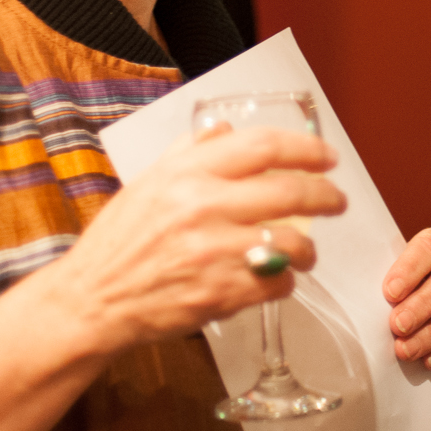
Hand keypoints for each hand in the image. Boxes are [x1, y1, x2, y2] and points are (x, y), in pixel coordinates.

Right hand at [43, 126, 347, 356]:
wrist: (93, 299)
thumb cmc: (119, 242)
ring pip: (292, 244)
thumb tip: (225, 130)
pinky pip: (276, 283)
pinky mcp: (220, 294)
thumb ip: (189, 152)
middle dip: (326, 196)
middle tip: (336, 201)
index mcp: (187, 173)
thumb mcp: (148, 182)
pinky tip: (276, 278)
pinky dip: (285, 281)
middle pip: (290, 192)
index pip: (263, 146)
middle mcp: (203, 207)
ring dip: (308, 248)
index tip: (327, 157)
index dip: (306, 149)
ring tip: (306, 250)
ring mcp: (214, 252)